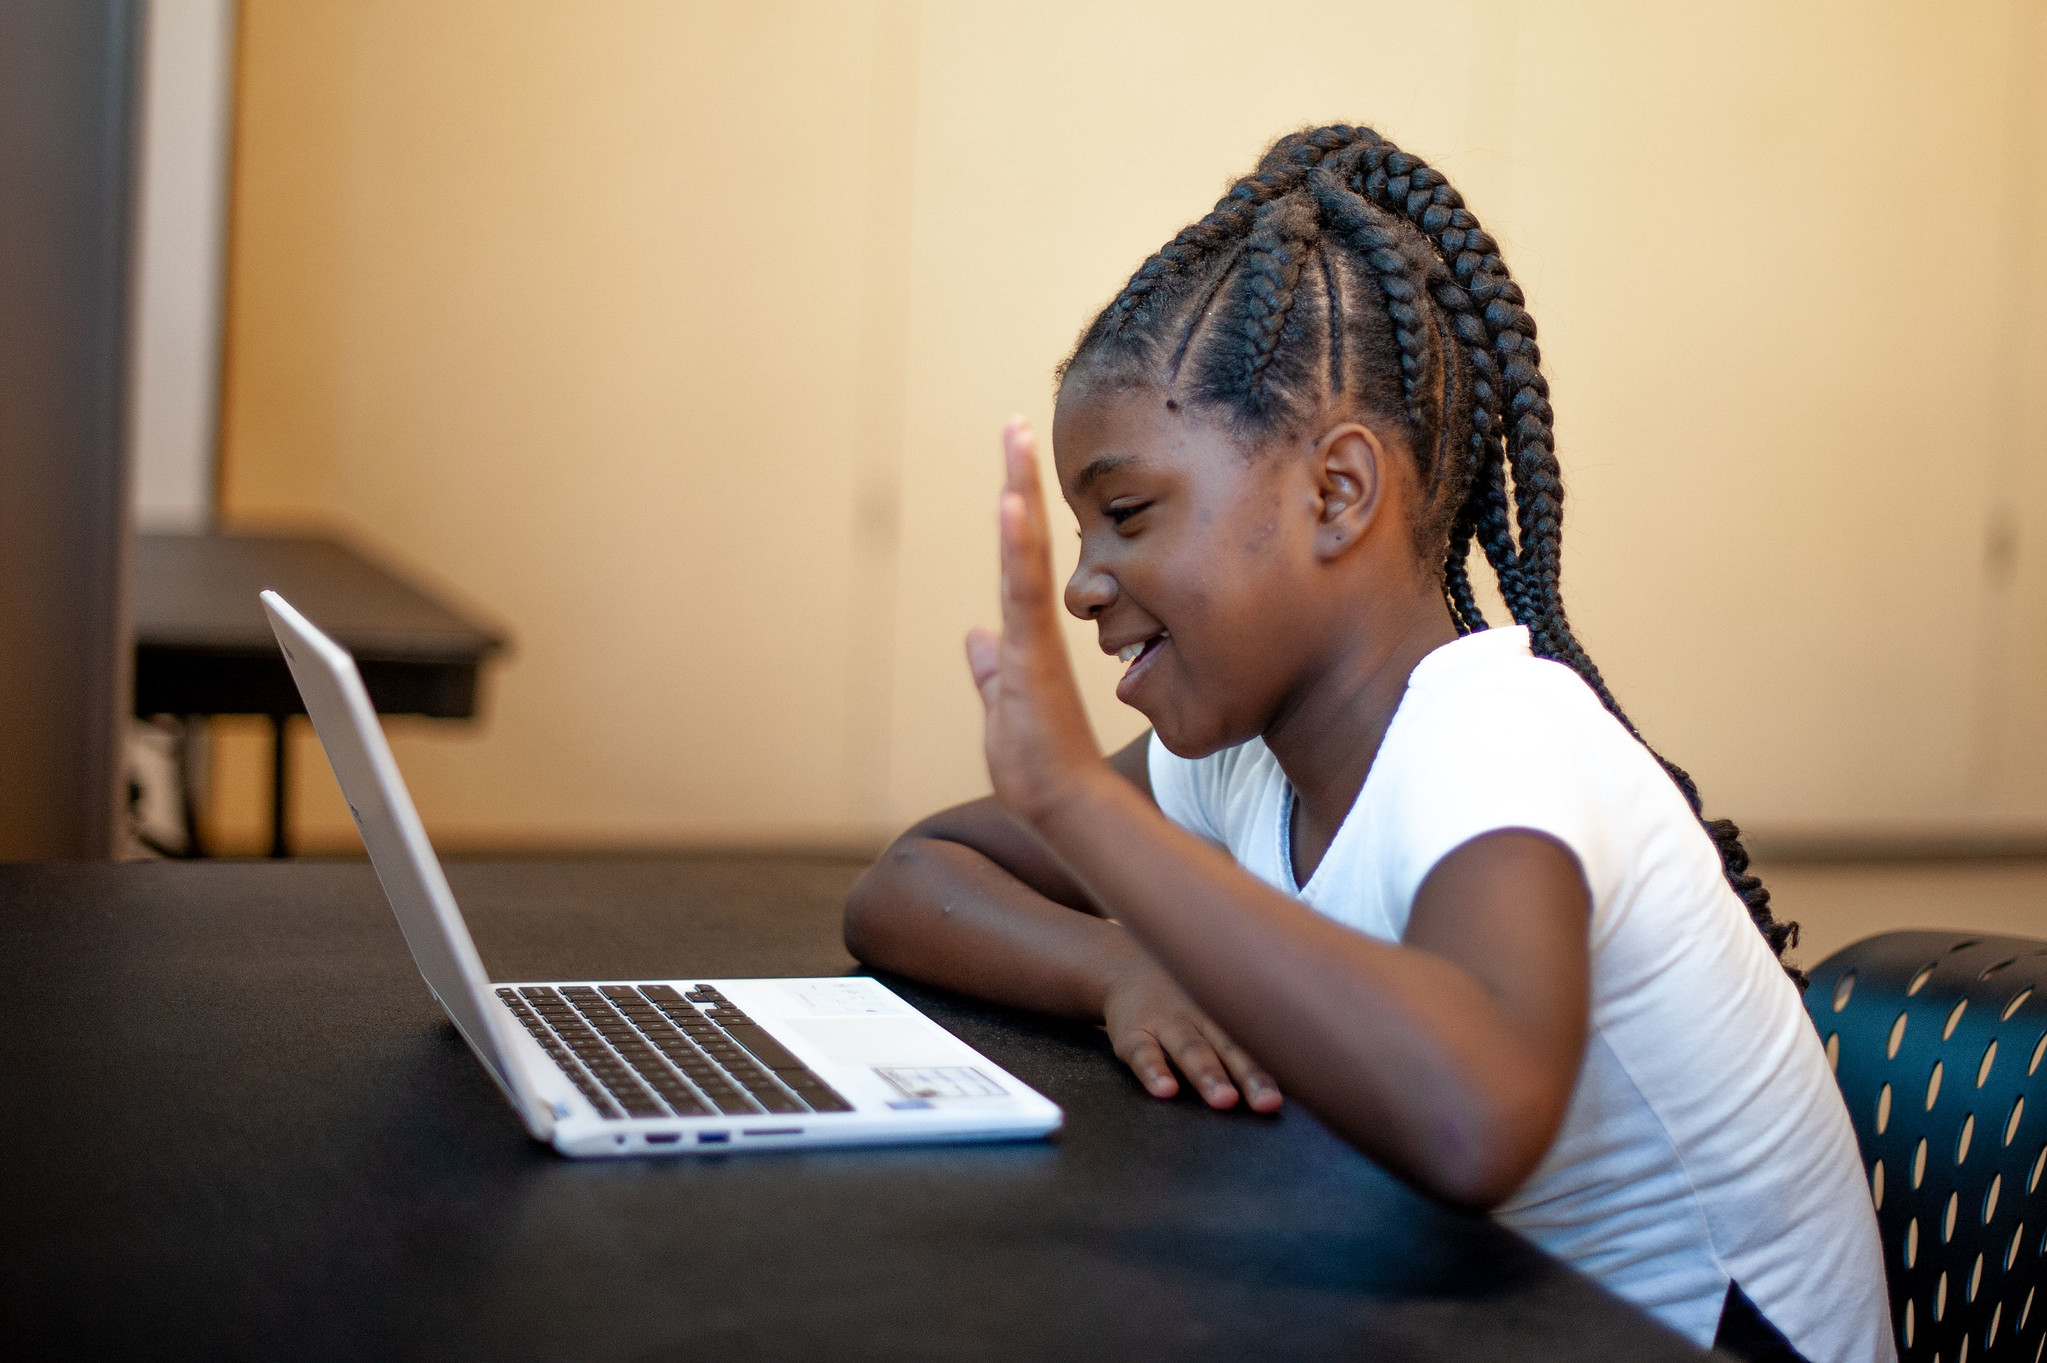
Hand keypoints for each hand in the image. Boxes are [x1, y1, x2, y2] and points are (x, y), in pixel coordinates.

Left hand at [966, 417, 1106, 826]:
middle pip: (1026, 542)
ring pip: (1027, 554)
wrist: (1062, 804)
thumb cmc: (1037, 764)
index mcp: (1025, 635)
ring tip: (1016, 441)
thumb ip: (988, 671)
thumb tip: (975, 640)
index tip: (1013, 462)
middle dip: (1019, 482)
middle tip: (1016, 425)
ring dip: (1020, 495)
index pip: (1018, 561)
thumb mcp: (1002, 707)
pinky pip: (1026, 591)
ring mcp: (1036, 638)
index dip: (1015, 511)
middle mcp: (1033, 628)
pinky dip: (1019, 547)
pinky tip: (1014, 504)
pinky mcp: (1036, 655)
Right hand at [1103, 952, 1282, 1112]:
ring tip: (1224, 1100)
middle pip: (1228, 1048)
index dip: (1272, 1069)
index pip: (1254, 1043)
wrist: (1125, 966)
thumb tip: (1290, 1076)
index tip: (1287, 1095)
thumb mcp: (1213, 1006)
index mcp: (1224, 1015)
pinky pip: (1142, 1052)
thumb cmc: (1183, 1001)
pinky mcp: (1131, 1033)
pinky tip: (1165, 1091)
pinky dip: (1154, 1071)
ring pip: (1190, 1049)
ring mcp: (1165, 1024)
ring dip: (1208, 1074)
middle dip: (1249, 1076)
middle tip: (1266, 1103)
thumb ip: (1242, 1038)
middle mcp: (1199, 1018)